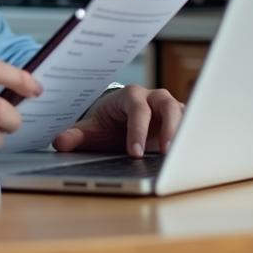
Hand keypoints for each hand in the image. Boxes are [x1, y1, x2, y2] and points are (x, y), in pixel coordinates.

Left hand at [51, 85, 184, 157]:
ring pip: (184, 114)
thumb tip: (59, 142)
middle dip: (169, 129)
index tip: (135, 153)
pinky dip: (193, 138)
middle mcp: (153, 98)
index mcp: (130, 96)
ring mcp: (170, 108)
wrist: (123, 121)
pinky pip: (193, 125)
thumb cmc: (110, 123)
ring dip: (186, 133)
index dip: (137, 130)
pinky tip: (192, 156)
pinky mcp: (183, 120)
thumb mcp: (93, 129)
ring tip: (184, 157)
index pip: (137, 109)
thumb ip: (76, 135)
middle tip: (168, 153)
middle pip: (167, 106)